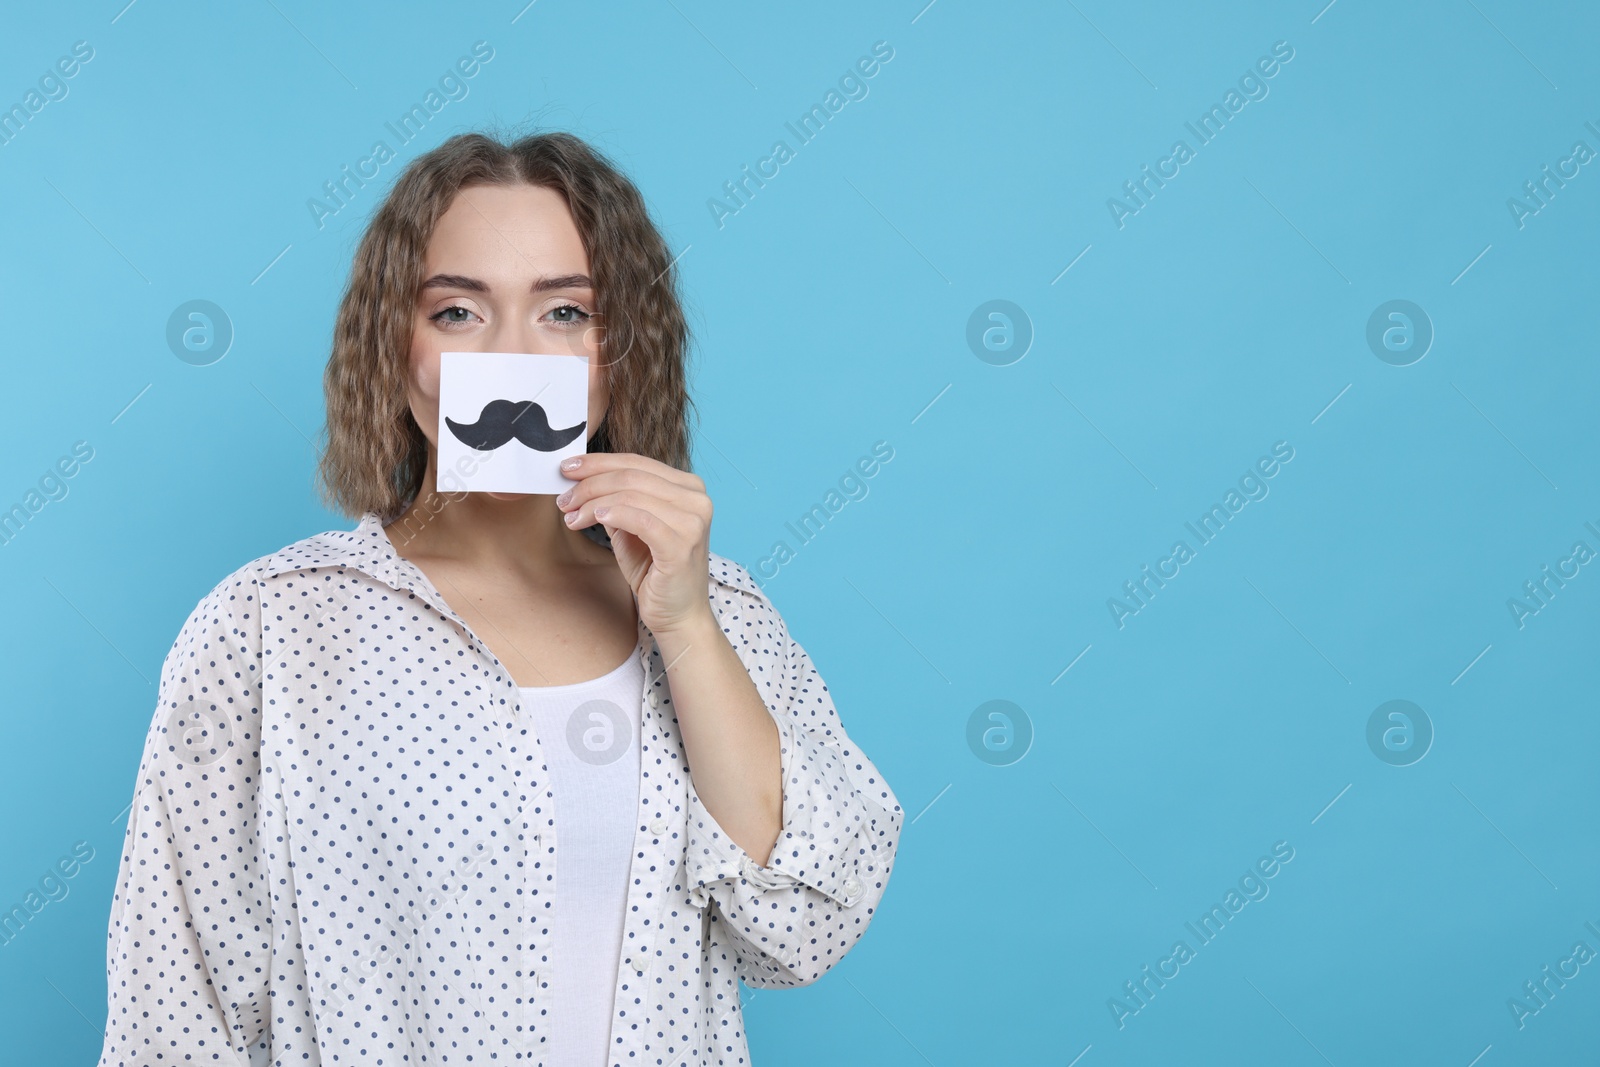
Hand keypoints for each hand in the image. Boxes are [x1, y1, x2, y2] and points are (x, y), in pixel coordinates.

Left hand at [555, 452, 716, 635]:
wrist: (679, 616)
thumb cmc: (656, 573)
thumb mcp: (632, 529)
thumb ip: (617, 502)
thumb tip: (579, 480)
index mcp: (688, 488)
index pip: (637, 463)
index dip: (598, 463)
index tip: (567, 468)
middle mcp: (696, 499)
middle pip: (631, 475)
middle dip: (589, 484)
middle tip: (563, 498)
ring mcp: (693, 521)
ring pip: (631, 494)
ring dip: (592, 502)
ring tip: (570, 516)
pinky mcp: (682, 545)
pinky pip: (639, 519)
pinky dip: (612, 514)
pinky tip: (592, 519)